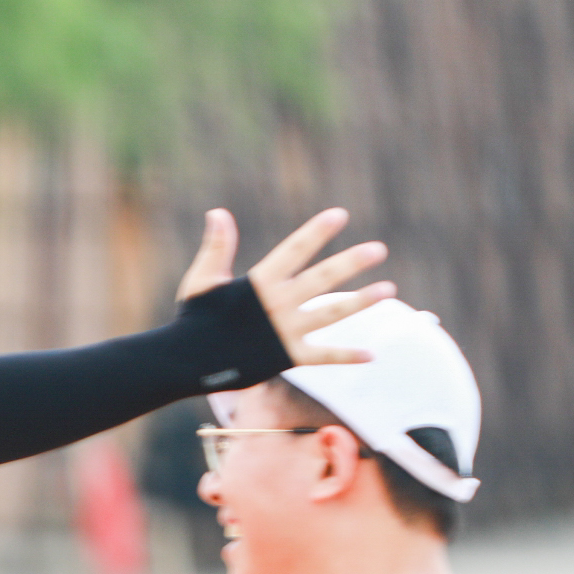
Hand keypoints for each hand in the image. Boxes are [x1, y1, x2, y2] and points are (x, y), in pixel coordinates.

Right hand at [175, 207, 395, 366]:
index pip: (294, 250)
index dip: (316, 232)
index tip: (339, 215)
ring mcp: (286, 331)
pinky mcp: (288, 357)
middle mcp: (278, 305)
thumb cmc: (193, 318)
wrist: (186, 361)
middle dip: (351, 263)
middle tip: (379, 249)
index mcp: (260, 283)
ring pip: (332, 313)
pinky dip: (346, 356)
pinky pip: (323, 356)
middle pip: (322, 279)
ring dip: (361, 301)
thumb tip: (218, 212)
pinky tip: (371, 354)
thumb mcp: (203, 279)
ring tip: (388, 289)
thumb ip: (217, 246)